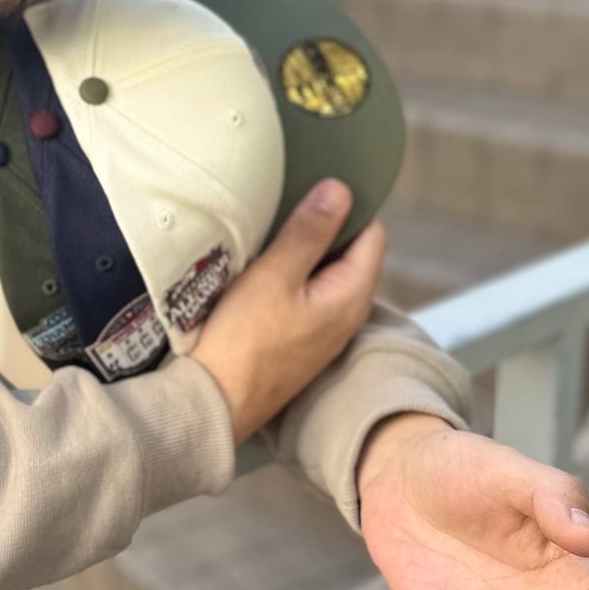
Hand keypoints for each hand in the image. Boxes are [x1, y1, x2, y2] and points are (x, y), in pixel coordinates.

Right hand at [191, 180, 384, 444]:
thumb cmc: (244, 338)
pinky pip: (310, 293)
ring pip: (328, 274)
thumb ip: (309, 231)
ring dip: (307, 251)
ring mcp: (326, 331)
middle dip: (326, 226)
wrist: (216, 400)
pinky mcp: (303, 340)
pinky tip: (266, 268)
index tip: (313, 190)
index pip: (373, 234)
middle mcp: (349, 315)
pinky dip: (295, 274)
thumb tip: (341, 189)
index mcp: (352, 296)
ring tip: (273, 233)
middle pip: (352, 253)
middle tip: (288, 206)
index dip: (349, 207)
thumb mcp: (275, 274)